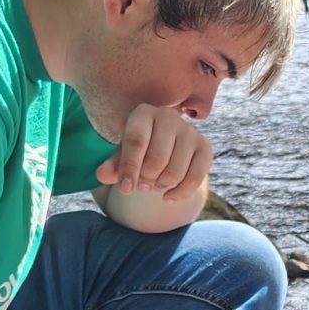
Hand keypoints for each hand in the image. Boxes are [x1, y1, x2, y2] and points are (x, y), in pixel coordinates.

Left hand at [96, 103, 211, 199]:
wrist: (164, 146)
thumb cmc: (138, 150)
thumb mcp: (121, 156)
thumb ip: (112, 166)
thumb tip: (103, 175)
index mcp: (143, 113)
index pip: (136, 141)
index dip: (130, 168)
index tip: (125, 189)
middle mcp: (169, 116)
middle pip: (156, 160)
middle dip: (146, 180)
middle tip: (142, 184)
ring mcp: (189, 131)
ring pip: (174, 172)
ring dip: (161, 187)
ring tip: (154, 185)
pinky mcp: (205, 147)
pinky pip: (195, 179)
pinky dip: (180, 194)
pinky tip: (168, 197)